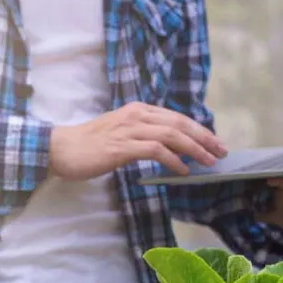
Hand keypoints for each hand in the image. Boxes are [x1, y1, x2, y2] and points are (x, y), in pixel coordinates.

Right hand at [49, 102, 228, 180]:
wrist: (60, 148)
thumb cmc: (88, 145)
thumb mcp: (119, 133)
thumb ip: (141, 136)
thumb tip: (168, 149)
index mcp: (137, 110)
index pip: (176, 117)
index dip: (198, 129)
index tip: (214, 142)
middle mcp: (136, 115)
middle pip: (179, 123)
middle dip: (204, 138)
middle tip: (221, 151)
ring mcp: (129, 129)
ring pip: (172, 135)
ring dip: (195, 149)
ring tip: (208, 162)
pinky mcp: (122, 146)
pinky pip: (156, 150)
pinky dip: (174, 160)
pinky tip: (183, 171)